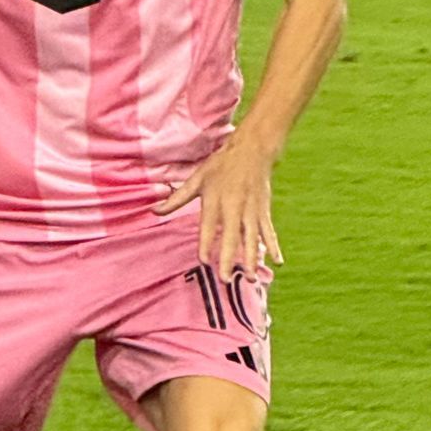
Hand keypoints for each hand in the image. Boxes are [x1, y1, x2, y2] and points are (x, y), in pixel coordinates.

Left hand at [154, 134, 280, 277]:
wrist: (252, 150)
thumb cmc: (221, 165)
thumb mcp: (197, 179)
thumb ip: (176, 199)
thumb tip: (153, 211)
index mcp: (215, 200)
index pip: (208, 226)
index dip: (206, 243)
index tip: (203, 260)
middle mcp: (234, 207)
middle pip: (231, 236)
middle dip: (228, 258)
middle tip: (225, 279)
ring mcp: (251, 210)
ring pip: (252, 238)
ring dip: (251, 258)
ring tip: (249, 278)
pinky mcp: (263, 211)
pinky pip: (268, 231)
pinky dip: (273, 246)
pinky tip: (278, 262)